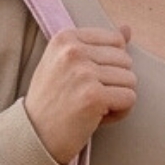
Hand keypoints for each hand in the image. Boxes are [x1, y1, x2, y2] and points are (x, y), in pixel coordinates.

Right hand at [24, 26, 136, 164]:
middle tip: (89, 97)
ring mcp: (83, 73)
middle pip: (125, 60)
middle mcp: (73, 51)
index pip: (115, 40)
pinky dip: (119, 112)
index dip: (109, 65)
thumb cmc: (53, 101)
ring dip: (117, 98)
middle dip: (115, 83)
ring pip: (130, 80)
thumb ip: (98, 45)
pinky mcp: (93, 96)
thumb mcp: (67, 64)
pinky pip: (129, 99)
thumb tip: (127, 29)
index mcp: (66, 38)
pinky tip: (98, 118)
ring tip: (92, 107)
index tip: (87, 80)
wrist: (34, 136)